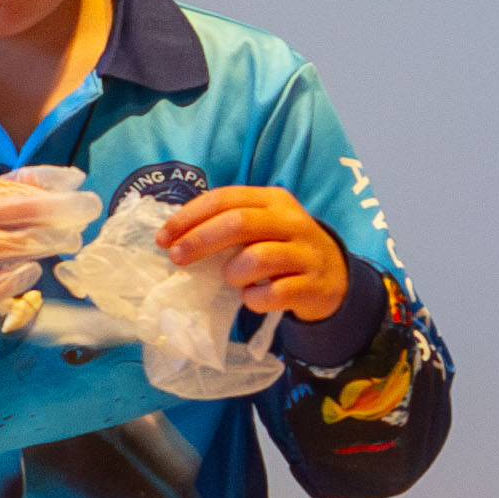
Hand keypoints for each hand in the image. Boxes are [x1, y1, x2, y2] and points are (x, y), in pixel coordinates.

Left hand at [161, 187, 349, 330]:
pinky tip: (253, 297)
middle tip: (177, 259)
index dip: (189, 217)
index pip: (224, 198)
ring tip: (231, 280)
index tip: (163, 238)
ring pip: (258, 258)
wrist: (335, 277)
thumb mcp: (263, 227)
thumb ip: (228, 225)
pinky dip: (254, 299)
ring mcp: (305, 253)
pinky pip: (274, 293)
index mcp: (273, 200)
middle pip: (238, 223)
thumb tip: (176, 238)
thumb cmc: (284, 250)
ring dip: (232, 273)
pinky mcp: (312, 285)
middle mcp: (291, 221)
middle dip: (200, 241)